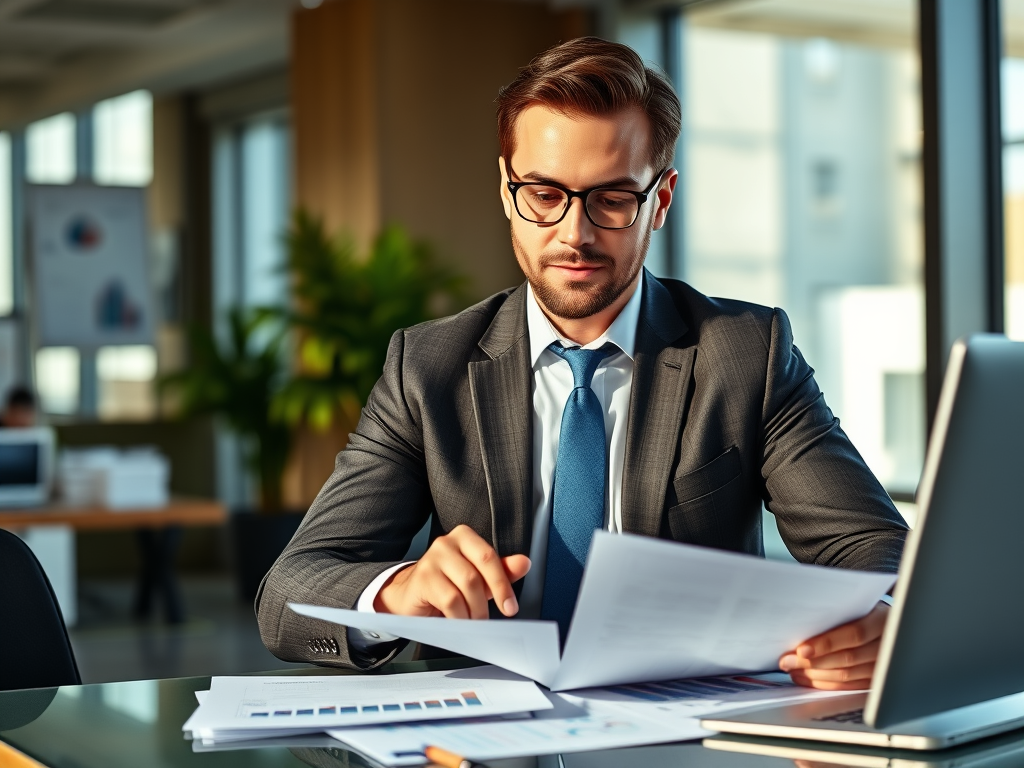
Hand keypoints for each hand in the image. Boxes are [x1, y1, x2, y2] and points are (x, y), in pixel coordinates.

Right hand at [374, 524, 530, 619]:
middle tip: (490, 618)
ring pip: (465, 587)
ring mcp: (432, 559)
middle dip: (488, 600)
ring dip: (474, 611)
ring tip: (473, 620)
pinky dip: (459, 616)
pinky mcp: (422, 578)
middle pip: (477, 572)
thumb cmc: (447, 584)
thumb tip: (524, 563)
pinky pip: (449, 600)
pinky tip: (458, 620)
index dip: (502, 584)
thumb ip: (501, 570)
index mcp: (465, 537)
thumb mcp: (478, 578)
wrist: (410, 596)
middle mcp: (447, 543)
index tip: (510, 607)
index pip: (489, 557)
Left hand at [779, 602, 889, 689]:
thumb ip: (839, 613)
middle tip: (788, 661)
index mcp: (884, 621)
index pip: (855, 635)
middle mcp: (887, 646)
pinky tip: (807, 678)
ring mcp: (883, 666)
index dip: (827, 644)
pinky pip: (848, 686)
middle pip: (847, 658)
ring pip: (846, 675)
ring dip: (815, 674)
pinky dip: (825, 683)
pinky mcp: (876, 681)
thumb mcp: (859, 605)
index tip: (802, 649)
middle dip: (812, 662)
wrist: (893, 625)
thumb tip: (804, 622)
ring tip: (792, 669)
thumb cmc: (868, 611)